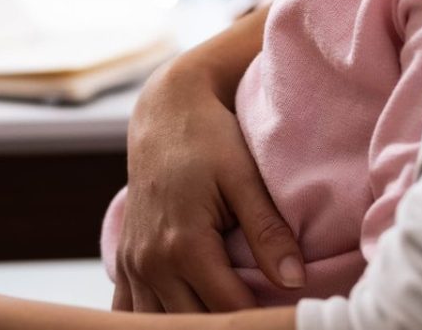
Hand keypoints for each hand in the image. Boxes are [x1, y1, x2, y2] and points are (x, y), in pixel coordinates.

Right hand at [112, 55, 302, 312]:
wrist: (165, 113)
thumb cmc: (210, 139)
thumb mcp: (244, 177)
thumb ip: (268, 231)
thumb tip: (295, 281)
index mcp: (183, 243)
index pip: (229, 309)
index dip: (263, 318)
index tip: (286, 317)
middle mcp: (150, 260)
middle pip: (193, 324)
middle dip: (227, 325)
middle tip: (261, 316)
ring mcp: (133, 263)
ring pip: (159, 324)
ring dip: (192, 323)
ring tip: (226, 316)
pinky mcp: (126, 260)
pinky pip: (130, 311)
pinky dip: (154, 320)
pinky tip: (181, 316)